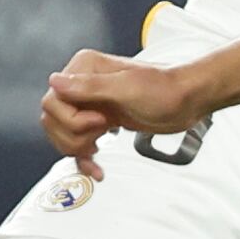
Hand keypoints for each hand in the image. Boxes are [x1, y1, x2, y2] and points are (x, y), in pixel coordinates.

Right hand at [42, 50, 207, 173]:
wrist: (187, 102)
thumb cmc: (164, 91)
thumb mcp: (127, 88)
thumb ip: (90, 86)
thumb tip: (55, 81)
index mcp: (83, 69)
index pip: (53, 101)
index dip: (72, 119)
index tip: (99, 121)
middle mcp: (82, 84)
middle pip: (52, 120)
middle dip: (74, 136)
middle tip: (101, 135)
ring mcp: (90, 104)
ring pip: (62, 134)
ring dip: (78, 149)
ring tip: (100, 148)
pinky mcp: (99, 121)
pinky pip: (78, 143)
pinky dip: (84, 159)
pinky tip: (96, 169)